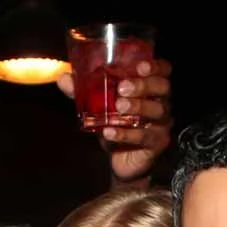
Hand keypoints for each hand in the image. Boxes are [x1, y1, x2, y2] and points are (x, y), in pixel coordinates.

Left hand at [57, 56, 172, 185]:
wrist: (120, 160)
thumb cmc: (115, 125)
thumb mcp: (98, 106)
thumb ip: (83, 92)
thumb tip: (63, 78)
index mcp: (151, 87)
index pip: (163, 70)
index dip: (155, 66)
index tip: (140, 66)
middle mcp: (161, 102)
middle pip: (162, 88)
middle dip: (143, 85)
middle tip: (122, 88)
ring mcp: (162, 123)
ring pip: (156, 111)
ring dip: (137, 107)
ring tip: (118, 107)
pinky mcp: (157, 143)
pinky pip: (143, 137)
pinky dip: (125, 134)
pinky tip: (109, 132)